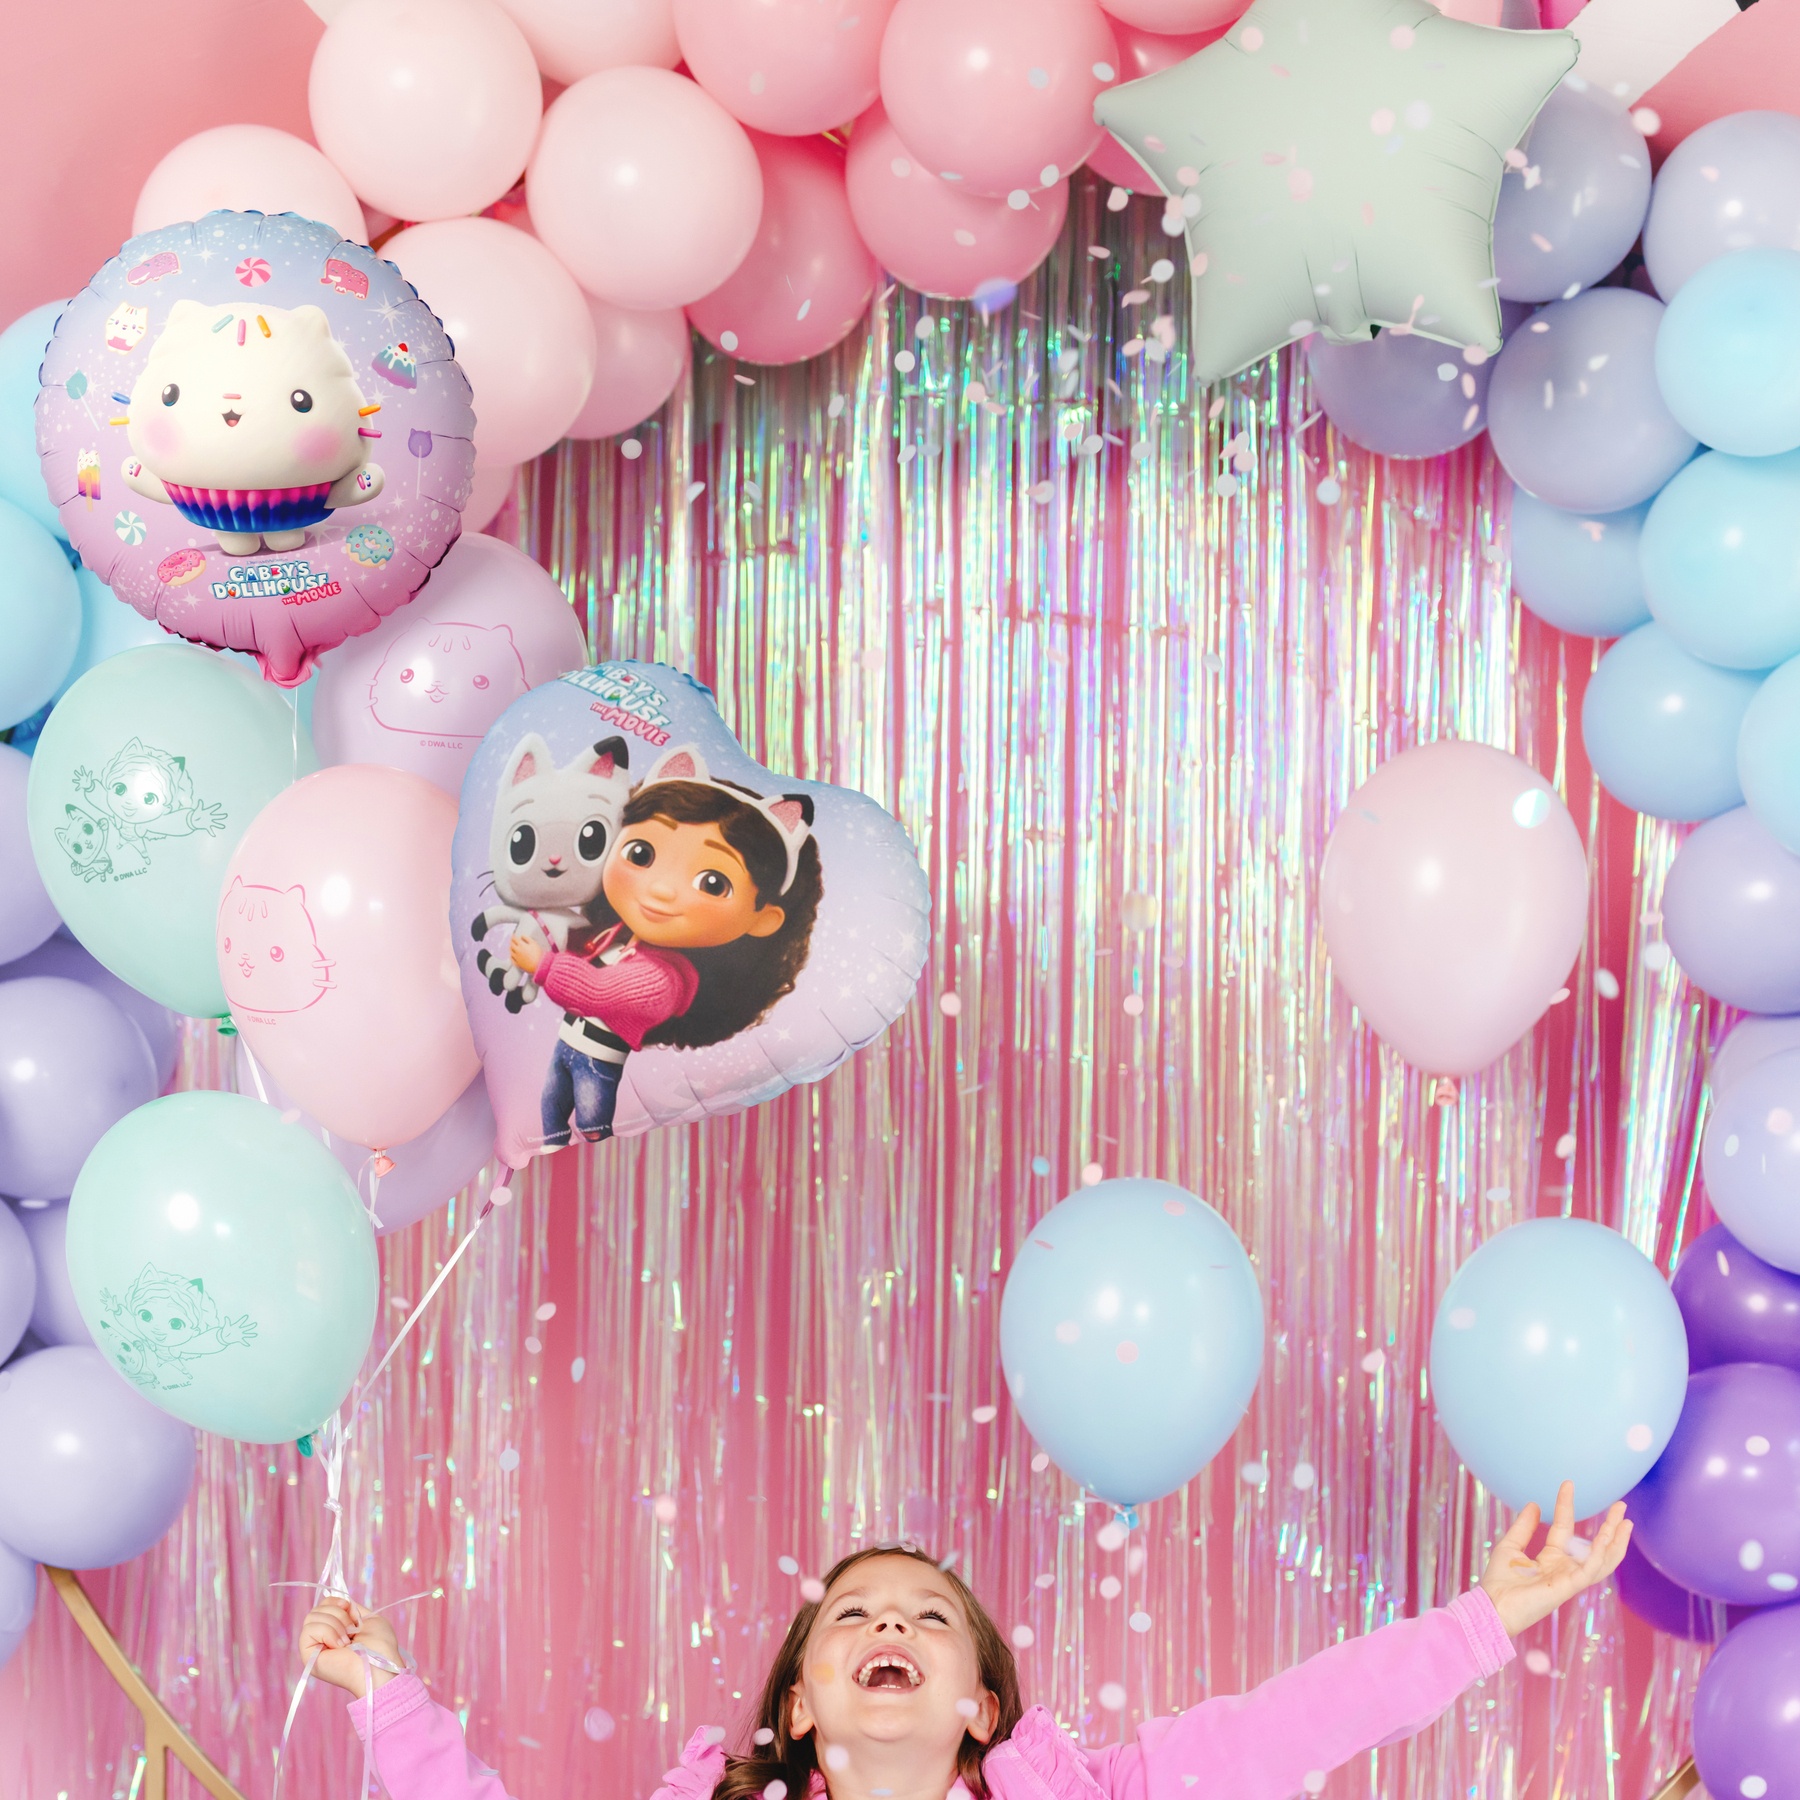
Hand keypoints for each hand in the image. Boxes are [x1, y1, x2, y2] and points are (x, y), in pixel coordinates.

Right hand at [298, 1597, 402, 1698]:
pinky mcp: (308, 1656)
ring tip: (347, 1641)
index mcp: (333, 1630)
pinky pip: (308, 1630)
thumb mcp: (367, 1618)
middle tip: (352, 1631)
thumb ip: (350, 1610)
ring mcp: (313, 1648)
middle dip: (338, 1614)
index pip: (323, 1605)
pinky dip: (327, 1632)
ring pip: (311, 1617)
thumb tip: (337, 1600)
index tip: (351, 1610)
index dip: (336, 1602)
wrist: (380, 1666)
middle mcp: (321, 1639)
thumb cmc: (379, 1646)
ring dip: (335, 1624)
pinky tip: (339, 1646)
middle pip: (316, 1609)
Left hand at [509, 934, 543, 974]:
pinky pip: (512, 959)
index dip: (513, 936)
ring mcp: (517, 958)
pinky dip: (511, 956)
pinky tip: (512, 956)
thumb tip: (522, 936)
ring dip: (510, 948)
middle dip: (511, 941)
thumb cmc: (538, 955)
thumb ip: (527, 938)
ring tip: (511, 947)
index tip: (513, 935)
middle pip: (511, 945)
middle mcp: (517, 951)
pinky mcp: (518, 964)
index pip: (515, 939)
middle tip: (511, 940)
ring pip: (511, 952)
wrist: (539, 966)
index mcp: (521, 945)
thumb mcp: (534, 943)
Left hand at [1479, 1481, 1631, 1636]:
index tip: (1568, 1483)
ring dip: (1615, 1542)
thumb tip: (1534, 1504)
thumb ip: (1524, 1526)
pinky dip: (1599, 1555)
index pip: (1565, 1527)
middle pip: (1596, 1546)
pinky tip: (1605, 1539)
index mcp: (1552, 1558)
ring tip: (1624, 1522)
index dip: (1566, 1505)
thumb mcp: (1511, 1545)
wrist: (1493, 1605)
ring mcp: (1570, 1578)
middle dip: (1610, 1528)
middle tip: (1621, 1507)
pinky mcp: (1570, 1587)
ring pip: (1602, 1560)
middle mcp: (1565, 1568)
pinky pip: (1590, 1570)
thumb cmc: (1500, 1581)